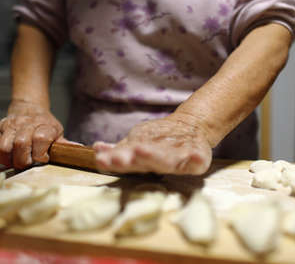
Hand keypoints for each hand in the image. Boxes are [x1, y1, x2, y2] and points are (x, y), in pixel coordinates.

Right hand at [0, 100, 63, 168]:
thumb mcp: (58, 134)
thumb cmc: (45, 127)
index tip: (43, 158)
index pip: (40, 139)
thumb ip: (64, 144)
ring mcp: (11, 125)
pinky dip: (1, 157)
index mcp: (44, 125)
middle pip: (21, 144)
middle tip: (29, 163)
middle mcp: (26, 123)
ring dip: (11, 159)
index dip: (41, 154)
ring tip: (18, 160)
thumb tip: (79, 150)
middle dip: (24, 160)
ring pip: (5, 147)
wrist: (29, 109)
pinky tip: (10, 157)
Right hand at [93, 117, 211, 174]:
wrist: (191, 130)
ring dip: (156, 158)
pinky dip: (195, 159)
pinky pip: (195, 160)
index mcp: (142, 162)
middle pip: (145, 163)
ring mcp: (179, 161)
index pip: (127, 162)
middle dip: (134, 160)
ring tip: (141, 150)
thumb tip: (96, 147)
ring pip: (166, 161)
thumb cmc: (159, 143)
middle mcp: (158, 164)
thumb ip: (117, 150)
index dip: (115, 162)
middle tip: (121, 158)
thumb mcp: (136, 143)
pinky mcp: (198, 160)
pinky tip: (194, 157)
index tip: (102, 160)